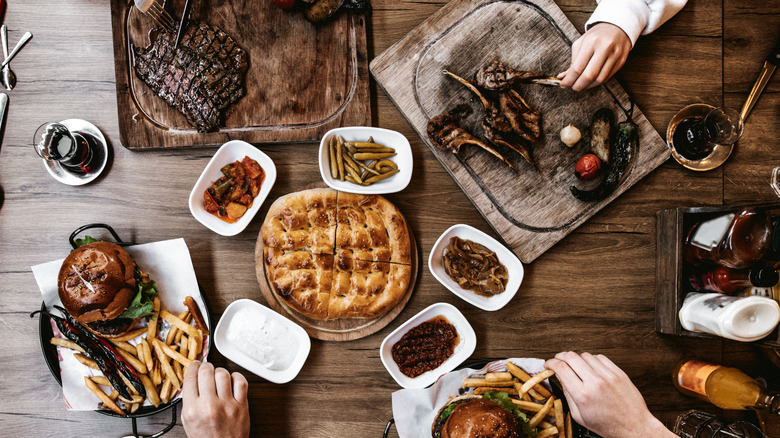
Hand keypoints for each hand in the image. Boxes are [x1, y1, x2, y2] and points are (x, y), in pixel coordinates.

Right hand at [182, 361, 249, 437]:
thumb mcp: (188, 421)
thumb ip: (188, 401)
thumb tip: (192, 380)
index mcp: (192, 409)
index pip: (190, 377)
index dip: (193, 367)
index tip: (196, 365)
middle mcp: (209, 405)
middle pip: (206, 371)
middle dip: (205, 367)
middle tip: (206, 369)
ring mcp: (227, 405)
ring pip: (223, 374)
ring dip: (220, 372)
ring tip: (218, 377)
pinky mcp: (241, 405)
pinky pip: (240, 381)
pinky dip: (236, 377)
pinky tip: (232, 381)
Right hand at [544, 352, 675, 437]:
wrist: (634, 426)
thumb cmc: (608, 425)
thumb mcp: (580, 416)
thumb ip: (567, 394)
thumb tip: (559, 377)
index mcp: (583, 395)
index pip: (561, 368)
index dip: (550, 363)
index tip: (548, 364)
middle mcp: (595, 382)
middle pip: (571, 356)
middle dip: (560, 356)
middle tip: (557, 360)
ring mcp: (608, 376)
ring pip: (585, 355)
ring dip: (576, 358)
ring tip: (575, 366)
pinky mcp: (618, 373)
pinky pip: (600, 357)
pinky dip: (591, 359)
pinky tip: (590, 367)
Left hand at [558, 23, 631, 90]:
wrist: (617, 26)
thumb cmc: (596, 36)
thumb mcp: (581, 43)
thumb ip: (572, 61)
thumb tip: (563, 77)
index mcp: (591, 42)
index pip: (578, 67)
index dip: (569, 80)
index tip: (563, 84)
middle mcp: (605, 48)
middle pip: (589, 76)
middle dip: (578, 85)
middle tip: (572, 87)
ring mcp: (615, 55)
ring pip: (599, 80)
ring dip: (587, 86)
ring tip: (580, 85)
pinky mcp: (621, 61)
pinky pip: (607, 78)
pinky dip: (596, 83)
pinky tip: (590, 81)